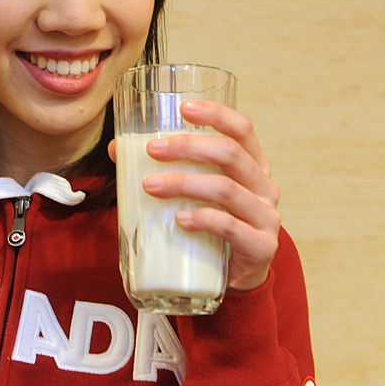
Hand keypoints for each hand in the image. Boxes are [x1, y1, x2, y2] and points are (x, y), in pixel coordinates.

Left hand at [110, 101, 280, 291]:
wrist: (233, 278)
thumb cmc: (211, 226)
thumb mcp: (193, 193)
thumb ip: (164, 169)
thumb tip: (117, 148)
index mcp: (253, 165)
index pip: (243, 129)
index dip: (216, 114)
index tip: (183, 108)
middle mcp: (264, 186)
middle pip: (230, 154)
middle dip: (188, 147)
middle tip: (152, 150)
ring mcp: (266, 217)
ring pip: (226, 189)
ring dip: (184, 184)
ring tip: (150, 185)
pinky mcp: (261, 247)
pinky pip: (231, 227)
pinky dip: (203, 220)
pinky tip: (179, 220)